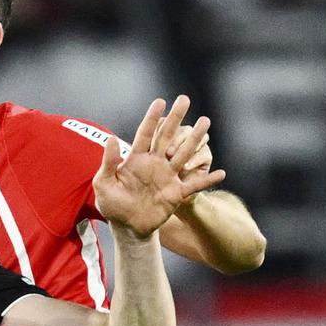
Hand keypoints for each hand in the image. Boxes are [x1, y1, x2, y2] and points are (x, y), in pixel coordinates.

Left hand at [94, 96, 225, 237]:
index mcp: (137, 159)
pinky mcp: (176, 193)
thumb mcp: (104, 184)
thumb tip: (111, 138)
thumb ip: (108, 163)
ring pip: (184, 154)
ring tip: (205, 122)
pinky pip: (194, 185)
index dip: (152, 118)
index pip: (145, 134)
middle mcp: (155, 163)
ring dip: (195, 139)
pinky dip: (207, 180)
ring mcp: (167, 177)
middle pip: (167, 136)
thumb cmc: (112, 204)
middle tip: (185, 99)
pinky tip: (221, 172)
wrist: (127, 226)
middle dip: (176, 118)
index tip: (160, 101)